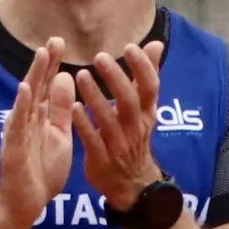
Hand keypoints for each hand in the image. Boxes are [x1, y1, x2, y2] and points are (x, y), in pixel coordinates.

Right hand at [0, 35, 73, 228]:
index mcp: (41, 116)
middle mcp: (27, 119)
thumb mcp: (60, 134)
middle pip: (37, 85)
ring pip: (27, 99)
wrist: (27, 203)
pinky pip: (18, 124)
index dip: (53, 64)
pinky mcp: (14, 147)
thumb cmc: (42, 170)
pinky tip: (25, 89)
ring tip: (42, 54)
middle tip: (54, 39)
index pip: (48, 85)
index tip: (61, 41)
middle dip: (45, 62)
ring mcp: (19, 131)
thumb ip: (62, 108)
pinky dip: (21, 106)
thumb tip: (66, 77)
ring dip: (34, 76)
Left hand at [70, 42, 164, 212]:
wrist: (131, 183)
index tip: (130, 47)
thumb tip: (156, 45)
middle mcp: (135, 127)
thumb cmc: (134, 136)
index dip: (143, 68)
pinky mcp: (101, 159)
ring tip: (81, 75)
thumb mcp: (145, 109)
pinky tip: (72, 107)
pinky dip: (84, 124)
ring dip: (95, 97)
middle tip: (100, 57)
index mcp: (146, 113)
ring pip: (108, 119)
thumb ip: (147, 76)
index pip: (150, 87)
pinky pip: (92, 140)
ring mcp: (118, 144)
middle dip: (116, 78)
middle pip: (129, 101)